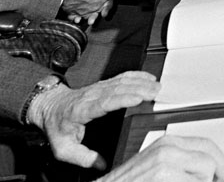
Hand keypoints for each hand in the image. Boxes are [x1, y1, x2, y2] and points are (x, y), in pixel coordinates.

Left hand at [28, 71, 160, 169]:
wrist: (50, 107)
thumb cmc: (57, 127)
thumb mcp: (63, 149)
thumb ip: (83, 158)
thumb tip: (101, 164)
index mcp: (82, 110)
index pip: (104, 102)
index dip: (122, 99)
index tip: (138, 98)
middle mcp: (92, 96)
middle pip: (118, 89)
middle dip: (139, 89)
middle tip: (156, 93)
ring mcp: (99, 87)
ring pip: (122, 81)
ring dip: (141, 82)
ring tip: (157, 86)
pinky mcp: (104, 84)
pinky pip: (123, 77)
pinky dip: (137, 75)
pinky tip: (148, 78)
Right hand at [102, 136, 223, 181]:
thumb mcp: (156, 170)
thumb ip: (181, 165)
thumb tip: (210, 172)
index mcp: (167, 144)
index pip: (206, 145)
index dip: (220, 162)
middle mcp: (168, 148)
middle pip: (209, 161)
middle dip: (212, 178)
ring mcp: (165, 162)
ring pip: (205, 174)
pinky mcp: (163, 174)